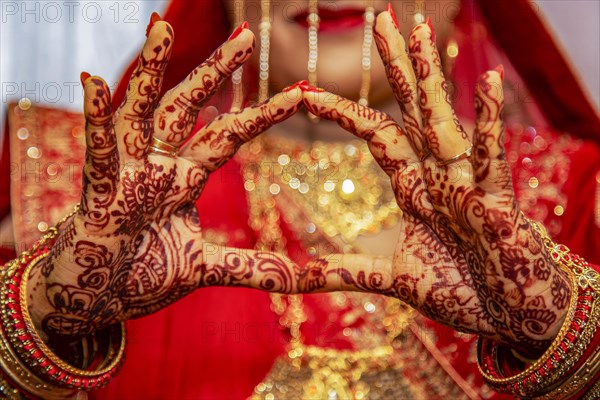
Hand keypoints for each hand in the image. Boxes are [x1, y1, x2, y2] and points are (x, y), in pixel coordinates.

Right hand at [26, 16, 303, 337]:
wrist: (96, 303)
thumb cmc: (144, 275)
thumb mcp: (208, 267)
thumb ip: (256, 266)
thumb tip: (309, 278)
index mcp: (184, 179)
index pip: (227, 136)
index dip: (261, 114)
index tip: (298, 93)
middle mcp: (158, 166)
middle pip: (189, 108)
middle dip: (216, 71)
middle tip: (248, 35)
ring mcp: (128, 176)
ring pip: (141, 113)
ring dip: (151, 72)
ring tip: (161, 27)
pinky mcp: (98, 196)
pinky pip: (99, 153)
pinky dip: (96, 119)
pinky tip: (94, 82)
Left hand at [298, 12, 570, 355]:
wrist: (508, 316)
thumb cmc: (459, 292)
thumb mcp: (390, 278)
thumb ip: (344, 270)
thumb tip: (294, 274)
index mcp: (416, 188)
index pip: (376, 136)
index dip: (343, 111)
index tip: (305, 91)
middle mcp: (439, 175)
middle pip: (412, 110)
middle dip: (396, 66)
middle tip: (382, 17)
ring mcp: (468, 183)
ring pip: (445, 120)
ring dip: (432, 77)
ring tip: (420, 30)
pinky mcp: (496, 201)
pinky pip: (489, 156)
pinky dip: (486, 121)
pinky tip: (486, 80)